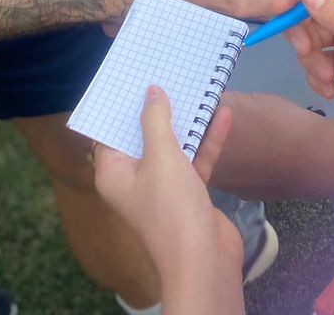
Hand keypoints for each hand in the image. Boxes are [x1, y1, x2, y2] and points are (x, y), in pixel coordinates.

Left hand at [94, 86, 242, 294]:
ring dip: (186, 121)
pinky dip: (207, 139)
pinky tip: (223, 114)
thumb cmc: (171, 206)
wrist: (204, 260)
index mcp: (114, 173)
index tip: (131, 76)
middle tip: (166, 72)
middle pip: (143, 136)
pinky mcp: (190, 194)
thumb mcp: (161, 156)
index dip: (120, 106)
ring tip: (196, 86)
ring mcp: (164, 188)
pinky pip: (195, 159)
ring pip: (173, 146)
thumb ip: (155, 120)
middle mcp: (135, 179)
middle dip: (157, 108)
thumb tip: (151, 92)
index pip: (110, 134)